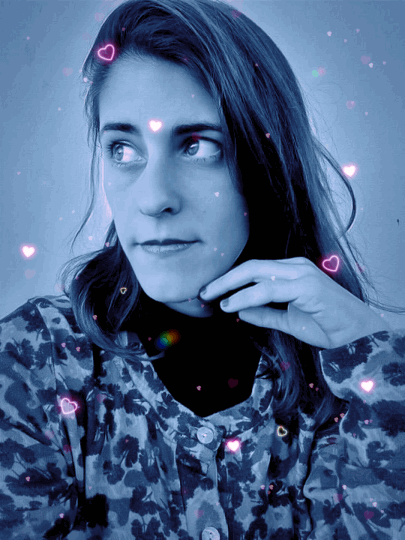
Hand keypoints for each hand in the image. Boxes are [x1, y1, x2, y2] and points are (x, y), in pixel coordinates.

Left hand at [199, 257, 390, 348]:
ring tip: (213, 298)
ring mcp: (302, 274)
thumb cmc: (327, 326)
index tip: (212, 291)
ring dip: (230, 285)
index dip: (231, 279)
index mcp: (292, 271)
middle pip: (252, 266)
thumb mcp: (288, 320)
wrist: (357, 336)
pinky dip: (247, 296)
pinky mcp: (307, 286)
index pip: (255, 269)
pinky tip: (232, 305)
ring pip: (257, 273)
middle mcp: (296, 267)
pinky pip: (270, 289)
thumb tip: (240, 310)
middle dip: (224, 278)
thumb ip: (265, 314)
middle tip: (203, 291)